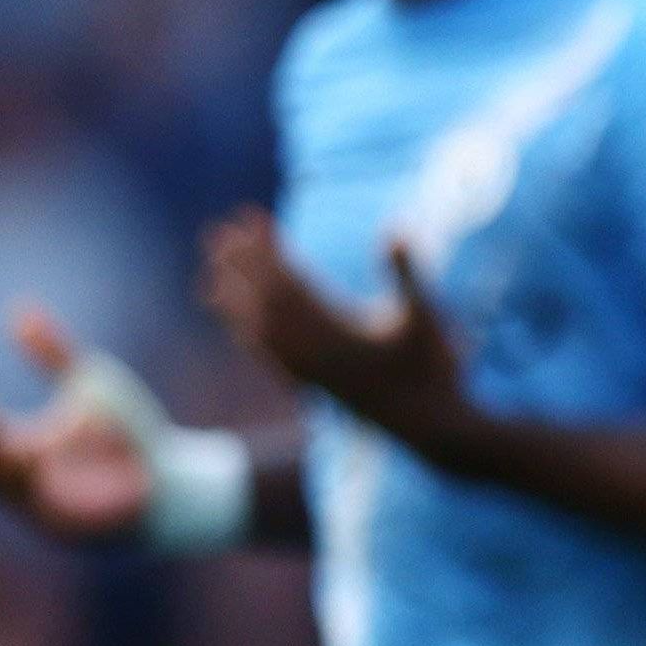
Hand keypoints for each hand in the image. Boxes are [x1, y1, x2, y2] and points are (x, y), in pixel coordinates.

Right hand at [0, 306, 150, 543]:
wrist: (171, 475)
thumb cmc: (127, 432)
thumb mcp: (88, 381)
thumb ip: (52, 351)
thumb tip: (18, 308)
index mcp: (18, 444)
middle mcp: (19, 475)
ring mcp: (38, 500)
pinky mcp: (62, 521)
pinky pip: (37, 501)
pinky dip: (27, 480)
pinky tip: (20, 453)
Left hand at [202, 215, 475, 456]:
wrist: (427, 427)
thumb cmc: (433, 369)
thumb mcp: (427, 316)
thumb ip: (406, 273)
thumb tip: (394, 229)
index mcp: (335, 331)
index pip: (288, 281)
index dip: (266, 248)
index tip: (249, 218)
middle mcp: (312, 351)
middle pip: (264, 300)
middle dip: (240, 265)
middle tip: (217, 233)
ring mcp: (309, 370)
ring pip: (257, 328)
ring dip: (234, 296)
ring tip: (212, 270)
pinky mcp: (311, 383)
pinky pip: (266, 355)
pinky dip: (246, 332)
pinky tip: (237, 323)